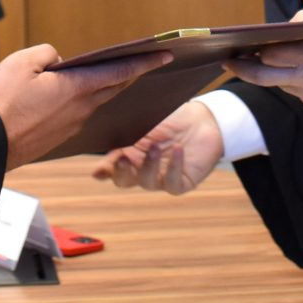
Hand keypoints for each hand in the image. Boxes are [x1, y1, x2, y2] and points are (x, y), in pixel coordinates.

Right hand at [0, 45, 171, 171]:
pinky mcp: (62, 137)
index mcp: (76, 88)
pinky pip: (80, 115)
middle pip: (114, 88)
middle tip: (142, 64)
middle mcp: (81, 108)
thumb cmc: (2, 103)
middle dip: (130, 75)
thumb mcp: (21, 62)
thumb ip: (47, 55)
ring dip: (103, 88)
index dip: (145, 62)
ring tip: (99, 75)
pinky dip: (82, 102)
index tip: (165, 55)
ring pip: (95, 102)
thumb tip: (58, 63)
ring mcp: (72, 125)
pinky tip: (68, 98)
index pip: (120, 72)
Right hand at [92, 100, 223, 194]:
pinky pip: (173, 182)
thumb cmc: (171, 120)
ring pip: (147, 182)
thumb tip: (103, 136)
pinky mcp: (181, 182)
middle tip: (123, 159)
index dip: (105, 170)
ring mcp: (161, 178)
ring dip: (148, 165)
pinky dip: (174, 167)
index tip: (100, 170)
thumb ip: (125, 132)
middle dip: (121, 172)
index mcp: (129, 156)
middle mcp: (142, 170)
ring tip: (154, 147)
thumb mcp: (145, 122)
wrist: (202, 120)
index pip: (111, 168)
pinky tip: (177, 150)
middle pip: (124, 180)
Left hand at [228, 26, 302, 115]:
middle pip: (263, 76)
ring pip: (280, 84)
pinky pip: (298, 92)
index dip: (253, 51)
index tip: (238, 45)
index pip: (269, 54)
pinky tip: (296, 71)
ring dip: (271, 73)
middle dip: (246, 67)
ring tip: (255, 61)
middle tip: (230, 61)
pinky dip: (294, 80)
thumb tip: (279, 28)